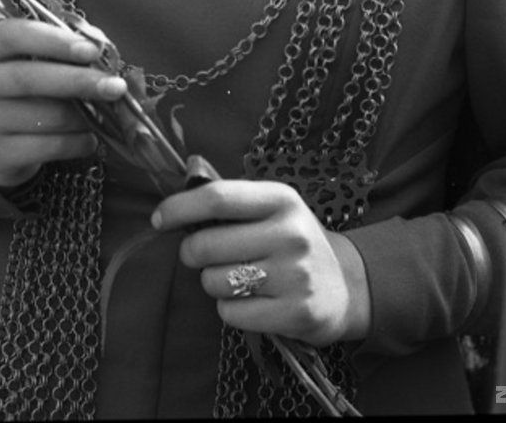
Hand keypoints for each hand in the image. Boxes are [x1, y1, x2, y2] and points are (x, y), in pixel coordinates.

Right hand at [0, 16, 127, 188]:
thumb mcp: (32, 63)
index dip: (53, 40)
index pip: (13, 35)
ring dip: (82, 116)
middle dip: (78, 81)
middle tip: (115, 86)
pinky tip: (89, 139)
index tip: (91, 50)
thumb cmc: (26, 92)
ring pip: (43, 116)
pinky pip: (47, 147)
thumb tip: (104, 53)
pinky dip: (76, 143)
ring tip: (104, 114)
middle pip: (28, 78)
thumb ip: (62, 52)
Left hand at [152, 178, 370, 345]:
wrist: (347, 284)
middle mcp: (291, 234)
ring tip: (236, 278)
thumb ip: (230, 200)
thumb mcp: (273, 208)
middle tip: (200, 255)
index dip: (179, 208)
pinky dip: (229, 310)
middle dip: (191, 253)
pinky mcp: (295, 314)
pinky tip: (250, 301)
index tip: (158, 220)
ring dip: (213, 282)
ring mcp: (295, 276)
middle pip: (207, 244)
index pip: (218, 198)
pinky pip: (230, 314)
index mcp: (281, 199)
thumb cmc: (292, 240)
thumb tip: (179, 191)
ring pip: (215, 281)